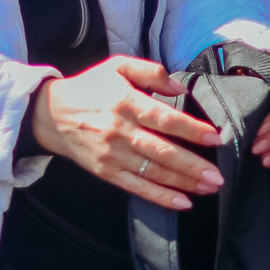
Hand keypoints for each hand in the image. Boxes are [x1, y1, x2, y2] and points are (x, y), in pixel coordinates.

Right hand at [31, 55, 224, 210]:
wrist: (50, 114)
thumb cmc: (91, 87)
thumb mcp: (118, 66)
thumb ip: (151, 72)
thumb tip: (180, 86)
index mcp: (126, 103)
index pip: (163, 118)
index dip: (191, 129)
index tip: (216, 137)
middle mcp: (120, 131)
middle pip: (162, 151)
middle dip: (192, 165)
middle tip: (218, 175)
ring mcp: (112, 155)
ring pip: (153, 172)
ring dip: (183, 182)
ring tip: (210, 187)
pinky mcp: (105, 172)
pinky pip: (136, 187)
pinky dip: (160, 197)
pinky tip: (183, 203)